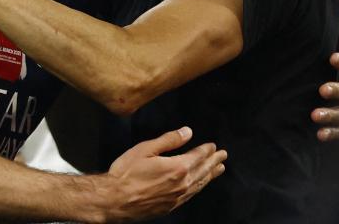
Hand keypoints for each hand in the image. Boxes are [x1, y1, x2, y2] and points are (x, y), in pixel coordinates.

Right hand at [103, 127, 225, 221]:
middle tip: (223, 156)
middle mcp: (181, 184)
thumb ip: (169, 140)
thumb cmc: (126, 173)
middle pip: (202, 171)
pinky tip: (200, 185)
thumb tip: (187, 132)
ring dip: (210, 176)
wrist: (115, 200)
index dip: (207, 150)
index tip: (214, 146)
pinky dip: (199, 187)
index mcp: (177, 167)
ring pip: (199, 184)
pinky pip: (191, 195)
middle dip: (213, 162)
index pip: (197, 157)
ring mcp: (177, 197)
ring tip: (218, 170)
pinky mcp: (170, 206)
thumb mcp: (145, 149)